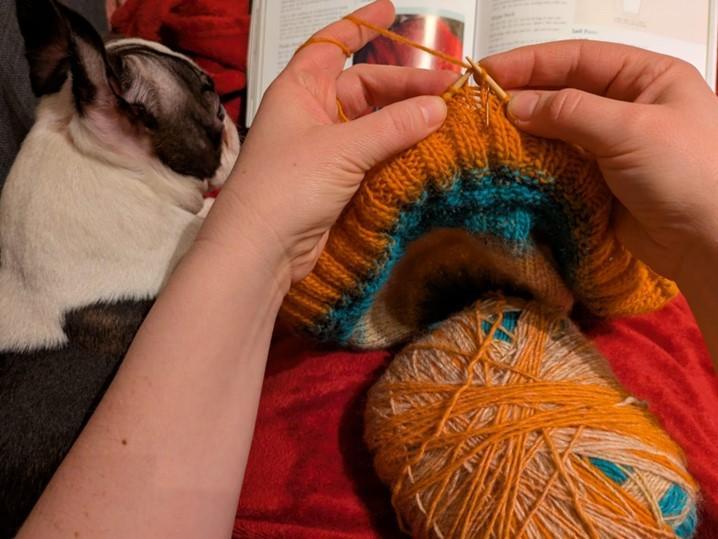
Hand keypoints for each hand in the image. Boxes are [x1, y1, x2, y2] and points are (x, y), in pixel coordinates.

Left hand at [198, 0, 452, 289]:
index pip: (332, 44)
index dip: (361, 25)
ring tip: (447, 118)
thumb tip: (437, 107)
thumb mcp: (342, 148)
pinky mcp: (336, 180)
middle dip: (406, 85)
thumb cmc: (284, 187)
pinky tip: (427, 149)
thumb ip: (392, 126)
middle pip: (366, 87)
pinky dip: (398, 151)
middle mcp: (313, 113)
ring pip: (374, 123)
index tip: (390, 10)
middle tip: (449, 90)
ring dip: (406, 120)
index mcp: (301, 89)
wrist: (261, 248)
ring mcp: (325, 148)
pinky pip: (374, 155)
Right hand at [482, 41, 717, 284]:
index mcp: (646, 77)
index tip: (488, 71)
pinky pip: (559, 163)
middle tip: (479, 105)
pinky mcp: (598, 180)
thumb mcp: (629, 130)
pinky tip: (508, 161)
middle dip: (523, 96)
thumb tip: (515, 105)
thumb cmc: (687, 174)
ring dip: (524, 131)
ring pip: (557, 129)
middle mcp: (627, 106)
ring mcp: (612, 145)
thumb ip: (569, 112)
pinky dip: (534, 162)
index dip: (531, 62)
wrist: (710, 243)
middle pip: (564, 91)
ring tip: (486, 132)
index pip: (579, 57)